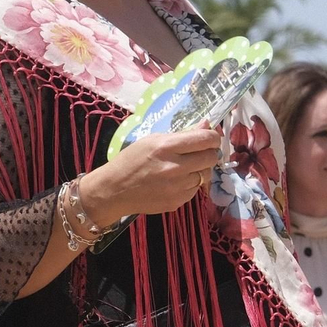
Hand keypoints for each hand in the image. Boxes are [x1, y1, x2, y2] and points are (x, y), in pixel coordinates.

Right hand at [82, 127, 224, 226]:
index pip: (206, 139)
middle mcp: (175, 167)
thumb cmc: (130, 160)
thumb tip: (207, 124)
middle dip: (208, 153)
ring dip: (198, 170)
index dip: (212, 137)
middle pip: (211, 157)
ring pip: (205, 174)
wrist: (114, 190)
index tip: (208, 138)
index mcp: (166, 147)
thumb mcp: (152, 140)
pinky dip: (189, 184)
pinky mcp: (178, 202)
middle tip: (198, 153)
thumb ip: (181, 134)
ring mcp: (177, 187)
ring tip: (182, 169)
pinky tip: (174, 182)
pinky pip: (194, 189)